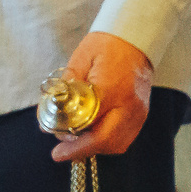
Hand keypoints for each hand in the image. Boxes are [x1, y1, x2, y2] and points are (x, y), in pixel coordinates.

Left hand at [49, 31, 153, 160]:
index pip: (92, 125)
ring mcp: (139, 112)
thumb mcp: (78, 61)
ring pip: (118, 144)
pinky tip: (90, 135)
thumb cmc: (105, 46)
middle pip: (107, 141)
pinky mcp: (142, 115)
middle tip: (61, 151)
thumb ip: (64, 88)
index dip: (74, 143)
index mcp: (111, 89)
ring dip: (94, 148)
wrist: (135, 39)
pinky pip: (125, 138)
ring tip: (73, 142)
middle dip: (82, 151)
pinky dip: (106, 142)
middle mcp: (130, 105)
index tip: (57, 152)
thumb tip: (48, 112)